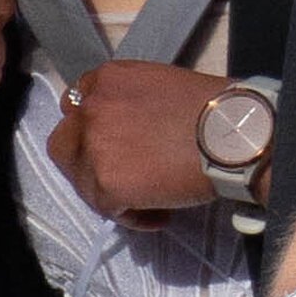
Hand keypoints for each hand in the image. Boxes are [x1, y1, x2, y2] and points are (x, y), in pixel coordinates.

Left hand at [49, 58, 221, 217]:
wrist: (231, 134)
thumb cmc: (213, 109)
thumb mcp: (160, 84)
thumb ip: (130, 102)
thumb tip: (130, 133)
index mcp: (106, 80)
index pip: (77, 106)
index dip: (92, 129)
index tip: (114, 146)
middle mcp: (91, 109)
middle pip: (64, 144)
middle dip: (84, 162)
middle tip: (117, 178)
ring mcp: (93, 147)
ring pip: (83, 182)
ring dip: (111, 194)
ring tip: (148, 202)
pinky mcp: (105, 184)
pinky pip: (108, 210)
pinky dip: (132, 216)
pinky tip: (160, 215)